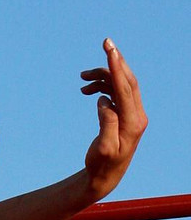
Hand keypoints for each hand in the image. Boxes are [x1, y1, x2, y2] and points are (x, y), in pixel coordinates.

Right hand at [79, 38, 146, 198]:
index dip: (117, 68)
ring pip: (120, 85)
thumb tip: (104, 100)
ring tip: (82, 79)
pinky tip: (87, 90)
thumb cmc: (102, 165)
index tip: (110, 50)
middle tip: (106, 42)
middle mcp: (137, 115)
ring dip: (103, 77)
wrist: (106, 176)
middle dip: (116, 61)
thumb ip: (106, 123)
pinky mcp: (125, 115)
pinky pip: (116, 93)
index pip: (125, 88)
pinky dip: (102, 86)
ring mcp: (132, 114)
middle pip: (128, 80)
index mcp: (133, 122)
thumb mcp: (103, 148)